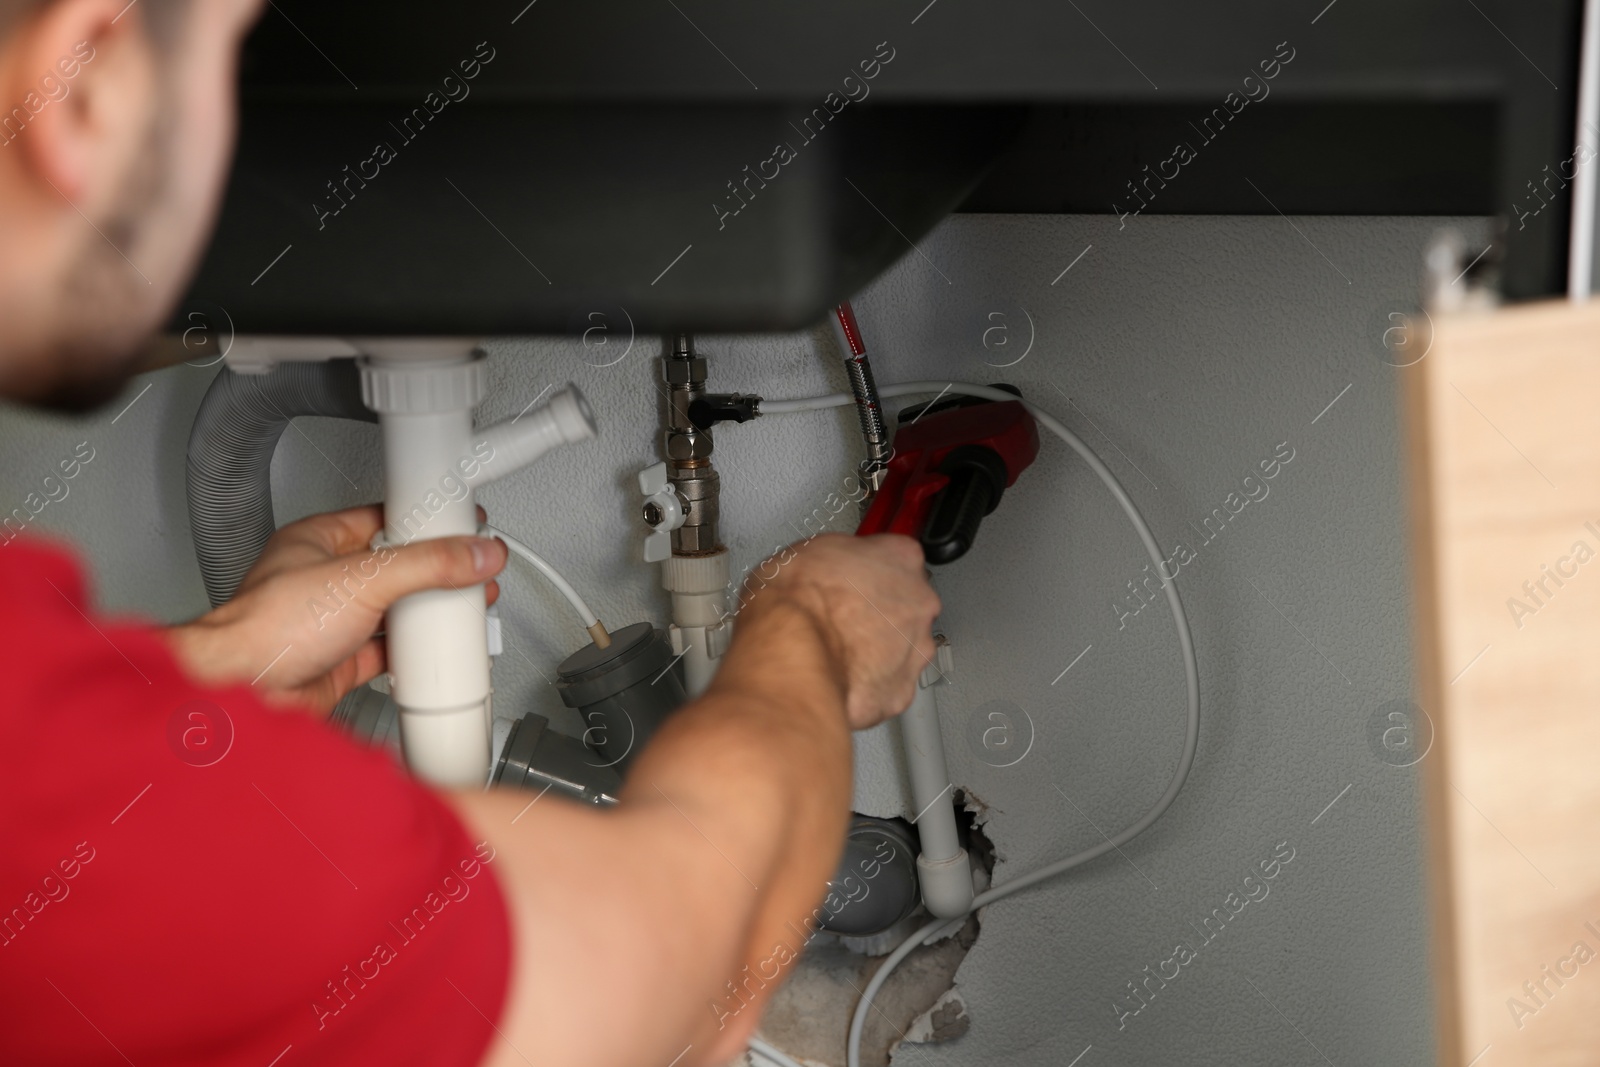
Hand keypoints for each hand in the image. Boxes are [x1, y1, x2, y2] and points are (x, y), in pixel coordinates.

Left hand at [166, 505, 507, 712]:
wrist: (244, 694)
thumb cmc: (266, 629)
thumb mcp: (362, 580)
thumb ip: (427, 565)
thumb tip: (474, 553)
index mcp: (318, 541)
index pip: (382, 517)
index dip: (422, 518)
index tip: (458, 522)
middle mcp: (323, 580)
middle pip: (393, 566)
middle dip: (432, 570)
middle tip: (468, 567)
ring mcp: (331, 622)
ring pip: (392, 609)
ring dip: (424, 612)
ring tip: (458, 607)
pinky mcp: (339, 660)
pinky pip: (386, 650)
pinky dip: (412, 651)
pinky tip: (430, 649)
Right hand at [743, 533, 939, 729]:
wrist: (794, 653)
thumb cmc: (799, 603)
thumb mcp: (811, 550)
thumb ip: (842, 559)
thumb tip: (832, 567)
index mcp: (901, 558)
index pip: (899, 558)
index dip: (872, 573)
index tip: (858, 581)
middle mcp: (918, 601)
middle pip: (909, 604)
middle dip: (881, 613)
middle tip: (847, 619)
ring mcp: (915, 646)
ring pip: (904, 646)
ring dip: (879, 649)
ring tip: (842, 651)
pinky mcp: (902, 687)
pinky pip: (891, 683)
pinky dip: (871, 682)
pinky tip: (845, 674)